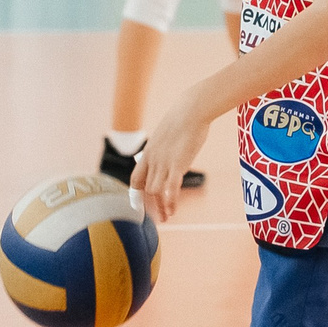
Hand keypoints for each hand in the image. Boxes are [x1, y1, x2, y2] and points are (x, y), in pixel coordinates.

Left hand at [131, 97, 211, 222]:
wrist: (191, 110)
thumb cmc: (184, 118)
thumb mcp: (169, 133)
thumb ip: (166, 146)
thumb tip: (172, 149)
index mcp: (149, 152)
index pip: (136, 179)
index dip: (136, 194)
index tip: (140, 203)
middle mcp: (153, 160)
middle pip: (146, 188)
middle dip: (151, 205)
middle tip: (160, 216)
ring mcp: (164, 163)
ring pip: (155, 191)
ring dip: (161, 206)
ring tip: (168, 216)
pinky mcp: (178, 165)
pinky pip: (171, 188)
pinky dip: (170, 202)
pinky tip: (173, 210)